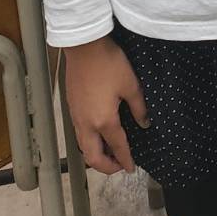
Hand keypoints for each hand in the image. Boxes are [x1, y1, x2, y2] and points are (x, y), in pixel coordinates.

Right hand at [63, 36, 148, 174]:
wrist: (84, 47)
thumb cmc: (108, 63)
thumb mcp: (130, 84)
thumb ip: (139, 107)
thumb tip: (145, 123)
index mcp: (103, 120)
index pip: (116, 147)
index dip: (125, 160)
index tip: (131, 168)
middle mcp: (86, 124)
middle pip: (93, 157)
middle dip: (106, 166)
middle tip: (119, 165)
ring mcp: (76, 117)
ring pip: (83, 147)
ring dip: (96, 155)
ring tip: (110, 152)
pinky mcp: (71, 109)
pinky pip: (79, 135)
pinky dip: (89, 143)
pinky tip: (98, 135)